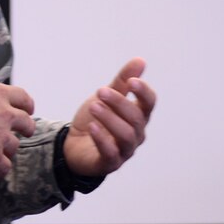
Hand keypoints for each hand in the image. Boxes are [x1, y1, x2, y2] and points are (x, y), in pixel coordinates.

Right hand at [0, 66, 35, 176]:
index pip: (23, 98)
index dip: (27, 106)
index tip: (28, 111)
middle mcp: (5, 115)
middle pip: (27, 124)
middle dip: (26, 129)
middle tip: (22, 133)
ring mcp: (1, 137)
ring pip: (14, 147)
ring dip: (6, 150)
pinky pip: (4, 167)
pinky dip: (0, 169)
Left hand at [63, 58, 156, 178]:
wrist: (73, 145)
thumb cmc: (95, 119)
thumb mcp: (107, 97)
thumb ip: (122, 81)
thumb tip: (140, 61)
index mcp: (138, 116)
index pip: (149, 103)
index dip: (143, 92)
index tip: (131, 81)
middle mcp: (136, 134)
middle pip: (137, 118)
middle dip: (119, 103)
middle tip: (100, 91)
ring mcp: (125, 150)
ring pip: (126, 135)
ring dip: (110, 119)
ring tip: (93, 106)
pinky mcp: (110, 163)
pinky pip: (111, 153)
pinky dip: (102, 139)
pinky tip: (91, 127)